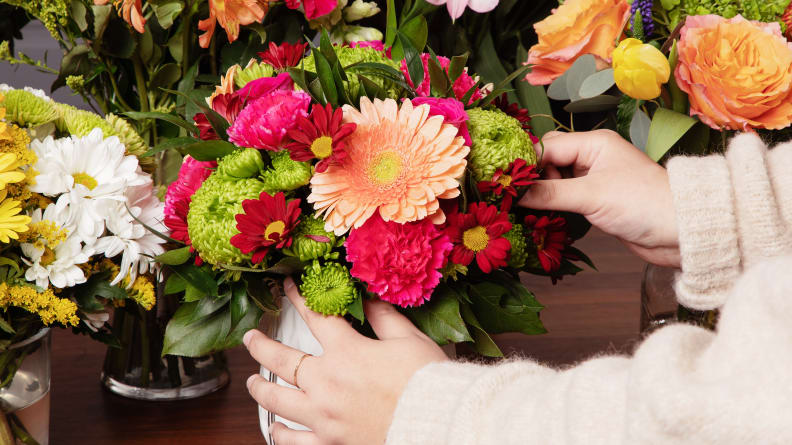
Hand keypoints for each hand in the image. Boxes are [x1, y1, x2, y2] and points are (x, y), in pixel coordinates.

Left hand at [243, 277, 448, 444]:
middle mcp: (327, 384)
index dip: (298, 299)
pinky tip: (276, 429)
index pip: (314, 317)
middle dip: (260, 346)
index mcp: (346, 352)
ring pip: (278, 401)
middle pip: (281, 360)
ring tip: (251, 383)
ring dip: (260, 390)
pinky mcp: (331, 443)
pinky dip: (281, 435)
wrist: (438, 423)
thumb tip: (368, 299)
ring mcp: (325, 416)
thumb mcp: (408, 339)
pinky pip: (295, 442)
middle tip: (250, 339)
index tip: (287, 288)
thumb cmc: (427, 381)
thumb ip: (384, 317)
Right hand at [519, 130, 679, 266]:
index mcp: (593, 143)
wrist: (681, 232)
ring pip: (553, 181)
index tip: (503, 182)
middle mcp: (591, 157)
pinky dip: (551, 207)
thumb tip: (513, 195)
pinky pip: (564, 198)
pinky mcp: (595, 201)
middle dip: (530, 179)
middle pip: (547, 161)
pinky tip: (538, 217)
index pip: (547, 147)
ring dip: (539, 195)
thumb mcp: (591, 196)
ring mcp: (593, 179)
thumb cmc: (644, 204)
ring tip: (522, 210)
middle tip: (512, 199)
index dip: (525, 164)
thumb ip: (550, 194)